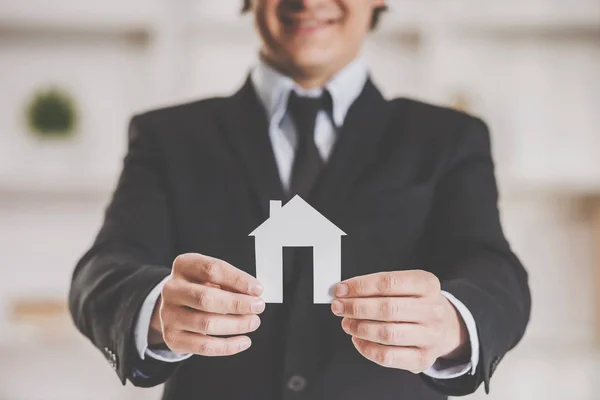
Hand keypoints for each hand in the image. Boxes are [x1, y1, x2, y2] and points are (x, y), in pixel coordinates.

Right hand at [149, 253, 265, 355]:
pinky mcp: (172, 338)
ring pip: (206, 324)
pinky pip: (203, 346)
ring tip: (253, 322)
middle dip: (237, 304)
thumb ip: (230, 283)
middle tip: (258, 306)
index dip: (238, 280)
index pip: (212, 270)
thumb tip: (253, 294)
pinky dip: (228, 346)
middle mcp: (171, 289)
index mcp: (184, 266)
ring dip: (235, 324)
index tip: (258, 289)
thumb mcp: (213, 277)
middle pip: (206, 298)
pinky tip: (244, 341)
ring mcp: (168, 315)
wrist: (175, 306)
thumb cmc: (201, 287)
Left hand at [331, 270, 468, 372]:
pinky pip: (388, 357)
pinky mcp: (423, 358)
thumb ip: (376, 287)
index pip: (389, 282)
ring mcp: (430, 336)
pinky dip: (367, 348)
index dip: (360, 286)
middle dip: (356, 308)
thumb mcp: (404, 285)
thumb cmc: (415, 302)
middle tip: (338, 307)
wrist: (444, 326)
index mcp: (428, 284)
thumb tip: (343, 292)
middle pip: (388, 309)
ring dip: (360, 328)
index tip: (341, 289)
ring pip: (387, 333)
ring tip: (347, 323)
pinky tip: (357, 339)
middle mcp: (433, 310)